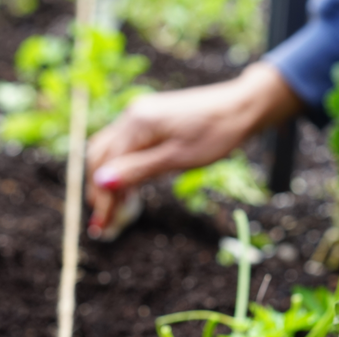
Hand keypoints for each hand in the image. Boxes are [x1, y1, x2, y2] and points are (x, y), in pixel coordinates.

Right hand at [86, 61, 302, 234]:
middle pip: (100, 156)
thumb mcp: (177, 158)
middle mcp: (132, 116)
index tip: (102, 225)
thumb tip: (101, 181)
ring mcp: (139, 116)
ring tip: (111, 209)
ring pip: (109, 150)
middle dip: (98, 190)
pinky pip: (123, 145)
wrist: (240, 108)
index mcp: (137, 124)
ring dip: (105, 179)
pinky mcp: (148, 119)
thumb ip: (138, 169)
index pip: (107, 166)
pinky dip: (120, 168)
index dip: (103, 199)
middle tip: (102, 222)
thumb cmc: (215, 134)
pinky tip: (126, 188)